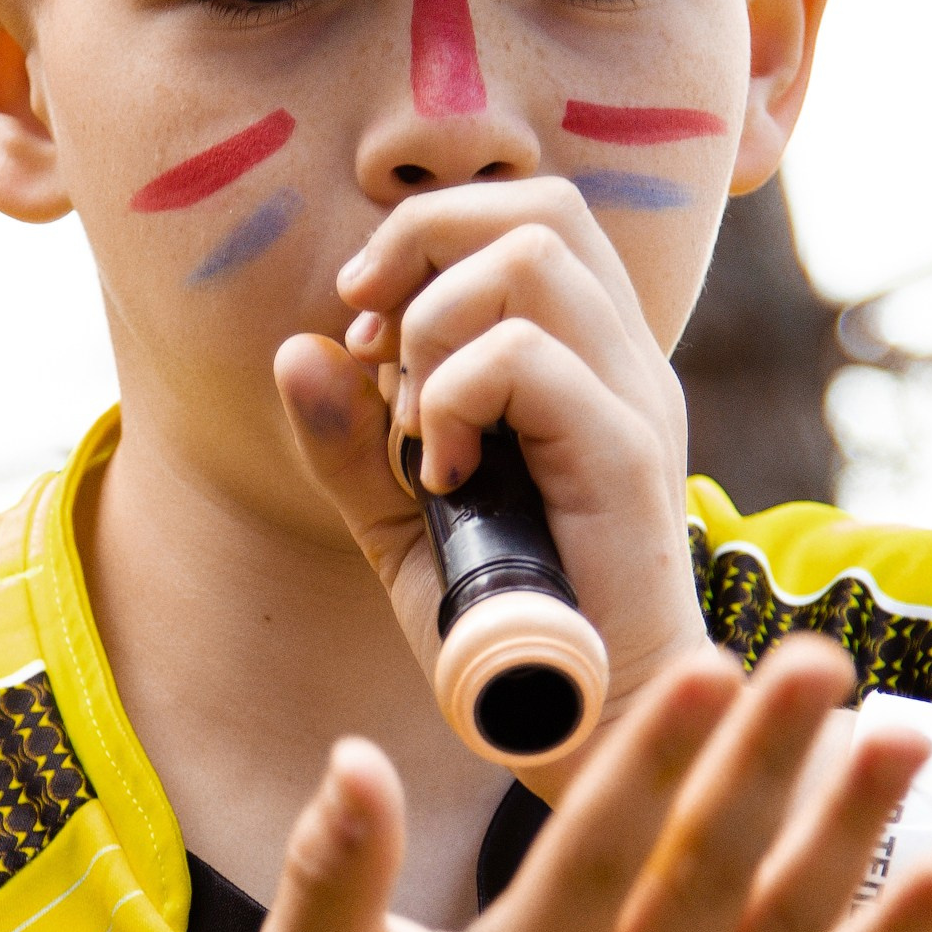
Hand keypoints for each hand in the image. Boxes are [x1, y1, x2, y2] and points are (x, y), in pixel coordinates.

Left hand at [274, 177, 709, 785]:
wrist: (587, 726)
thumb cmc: (505, 629)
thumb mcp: (400, 524)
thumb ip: (351, 442)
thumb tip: (297, 349)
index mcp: (589, 356)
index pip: (529, 213)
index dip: (428, 239)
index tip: (363, 333)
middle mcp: (624, 359)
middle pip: (538, 204)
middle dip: (424, 244)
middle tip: (372, 340)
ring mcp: (634, 399)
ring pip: (532, 255)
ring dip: (436, 324)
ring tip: (417, 419)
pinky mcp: (627, 454)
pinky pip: (525, 358)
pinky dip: (451, 399)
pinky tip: (442, 479)